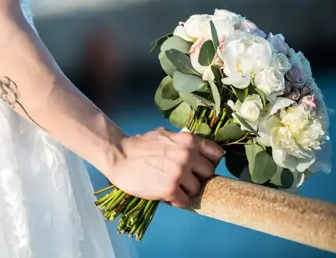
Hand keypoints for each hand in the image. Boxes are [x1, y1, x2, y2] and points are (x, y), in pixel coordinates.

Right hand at [104, 128, 222, 207]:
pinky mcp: (169, 189)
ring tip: (173, 186)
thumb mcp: (164, 134)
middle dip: (197, 177)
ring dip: (186, 190)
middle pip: (209, 173)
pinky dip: (177, 201)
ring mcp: (179, 173)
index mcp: (188, 140)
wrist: (118, 155)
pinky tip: (167, 195)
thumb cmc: (139, 145)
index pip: (217, 154)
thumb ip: (181, 141)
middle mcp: (187, 155)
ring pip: (197, 189)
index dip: (209, 162)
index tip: (199, 166)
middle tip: (184, 178)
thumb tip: (193, 146)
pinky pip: (184, 201)